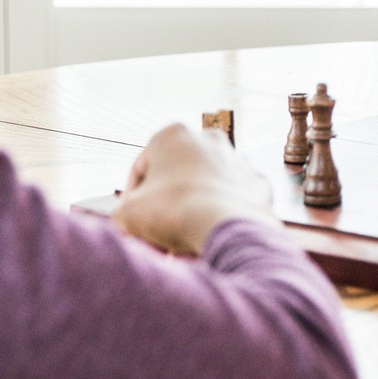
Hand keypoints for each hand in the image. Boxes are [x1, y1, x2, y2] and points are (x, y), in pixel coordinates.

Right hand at [113, 122, 275, 255]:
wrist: (224, 227)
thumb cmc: (174, 212)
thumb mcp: (127, 213)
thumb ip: (120, 213)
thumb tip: (125, 221)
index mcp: (173, 134)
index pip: (141, 169)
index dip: (131, 198)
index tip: (130, 219)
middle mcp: (208, 139)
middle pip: (176, 179)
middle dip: (165, 207)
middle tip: (156, 234)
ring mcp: (236, 159)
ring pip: (205, 189)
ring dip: (192, 212)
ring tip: (181, 244)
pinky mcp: (257, 183)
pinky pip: (232, 202)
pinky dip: (221, 217)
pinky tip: (210, 237)